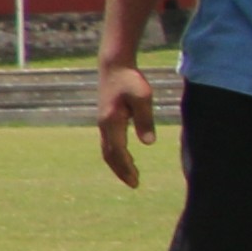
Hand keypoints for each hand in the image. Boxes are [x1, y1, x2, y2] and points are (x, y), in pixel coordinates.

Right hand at [95, 61, 156, 189]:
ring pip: (107, 149)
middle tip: (134, 184)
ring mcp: (103, 122)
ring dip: (118, 164)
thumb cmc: (130, 80)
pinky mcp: (106, 119)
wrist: (114, 66)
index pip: (118, 151)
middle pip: (109, 155)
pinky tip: (125, 156)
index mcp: (111, 122)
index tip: (136, 181)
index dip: (126, 168)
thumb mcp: (143, 98)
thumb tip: (149, 143)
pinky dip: (116, 154)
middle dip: (121, 170)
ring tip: (131, 174)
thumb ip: (145, 120)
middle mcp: (104, 125)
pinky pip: (108, 142)